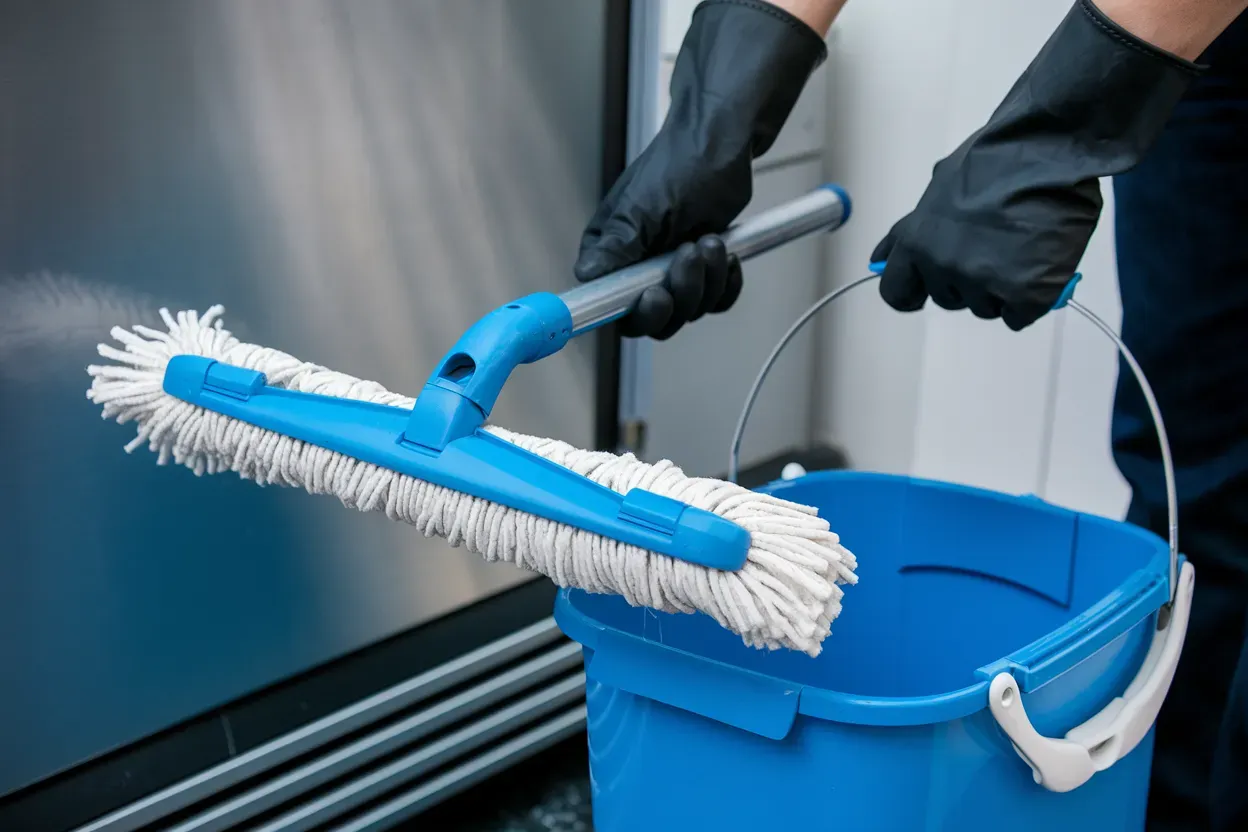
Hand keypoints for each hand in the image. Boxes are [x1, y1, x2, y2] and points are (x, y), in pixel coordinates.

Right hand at [574, 0, 827, 339]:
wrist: (720, 144)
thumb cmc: (680, 164)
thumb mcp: (642, 207)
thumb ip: (616, 246)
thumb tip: (587, 275)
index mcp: (610, 254)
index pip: (610, 308)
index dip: (635, 313)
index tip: (654, 296)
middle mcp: (636, 268)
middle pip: (653, 319)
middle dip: (680, 294)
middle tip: (688, 257)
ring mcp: (670, 271)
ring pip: (689, 310)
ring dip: (706, 281)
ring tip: (711, 241)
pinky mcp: (701, 271)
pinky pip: (715, 301)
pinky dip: (726, 284)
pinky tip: (728, 257)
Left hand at [874, 0, 1199, 330]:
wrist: (1047, 146)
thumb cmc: (999, 156)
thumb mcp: (941, 186)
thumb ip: (919, 225)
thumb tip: (892, 253)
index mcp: (916, 241)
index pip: (895, 291)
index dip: (911, 294)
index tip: (922, 294)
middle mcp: (942, 266)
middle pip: (948, 298)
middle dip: (968, 281)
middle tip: (995, 249)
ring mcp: (982, 282)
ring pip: (985, 307)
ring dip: (1002, 287)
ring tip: (1022, 247)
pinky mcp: (1023, 294)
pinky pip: (1018, 315)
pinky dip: (1031, 298)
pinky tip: (1040, 267)